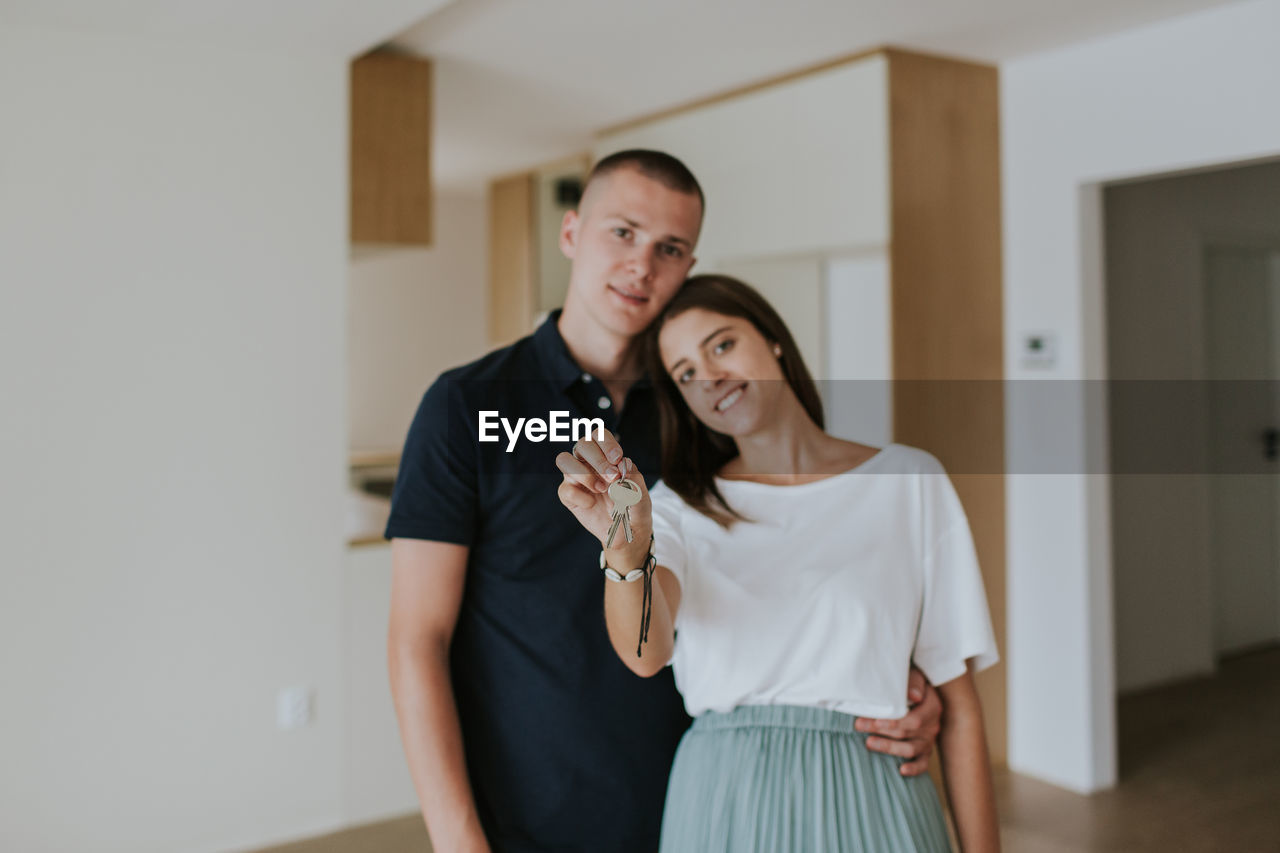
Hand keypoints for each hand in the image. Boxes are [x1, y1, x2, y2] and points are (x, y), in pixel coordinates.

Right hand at [555, 429, 652, 558]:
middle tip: (612, 477)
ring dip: (583, 473)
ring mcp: (576, 478)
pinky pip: (565, 489)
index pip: (599, 435)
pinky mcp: (568, 495)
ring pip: (564, 460)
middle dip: (598, 459)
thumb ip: (634, 480)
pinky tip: (592, 504)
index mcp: (606, 455)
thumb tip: (624, 463)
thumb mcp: (641, 495)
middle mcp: (588, 462)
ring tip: (601, 489)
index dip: (606, 443)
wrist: (627, 532)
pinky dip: (580, 496)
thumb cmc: (634, 507)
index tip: (617, 458)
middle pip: (582, 444)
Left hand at [855, 667, 941, 775]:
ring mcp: (929, 740)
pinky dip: (914, 769)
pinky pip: (922, 764)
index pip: (914, 720)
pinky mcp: (925, 750)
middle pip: (908, 734)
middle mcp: (932, 725)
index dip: (894, 722)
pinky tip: (901, 770)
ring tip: (869, 743)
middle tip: (859, 725)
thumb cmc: (912, 681)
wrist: (919, 689)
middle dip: (882, 731)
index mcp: (932, 706)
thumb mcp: (914, 675)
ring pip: (911, 749)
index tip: (874, 720)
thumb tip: (913, 696)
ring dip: (889, 747)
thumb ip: (913, 683)